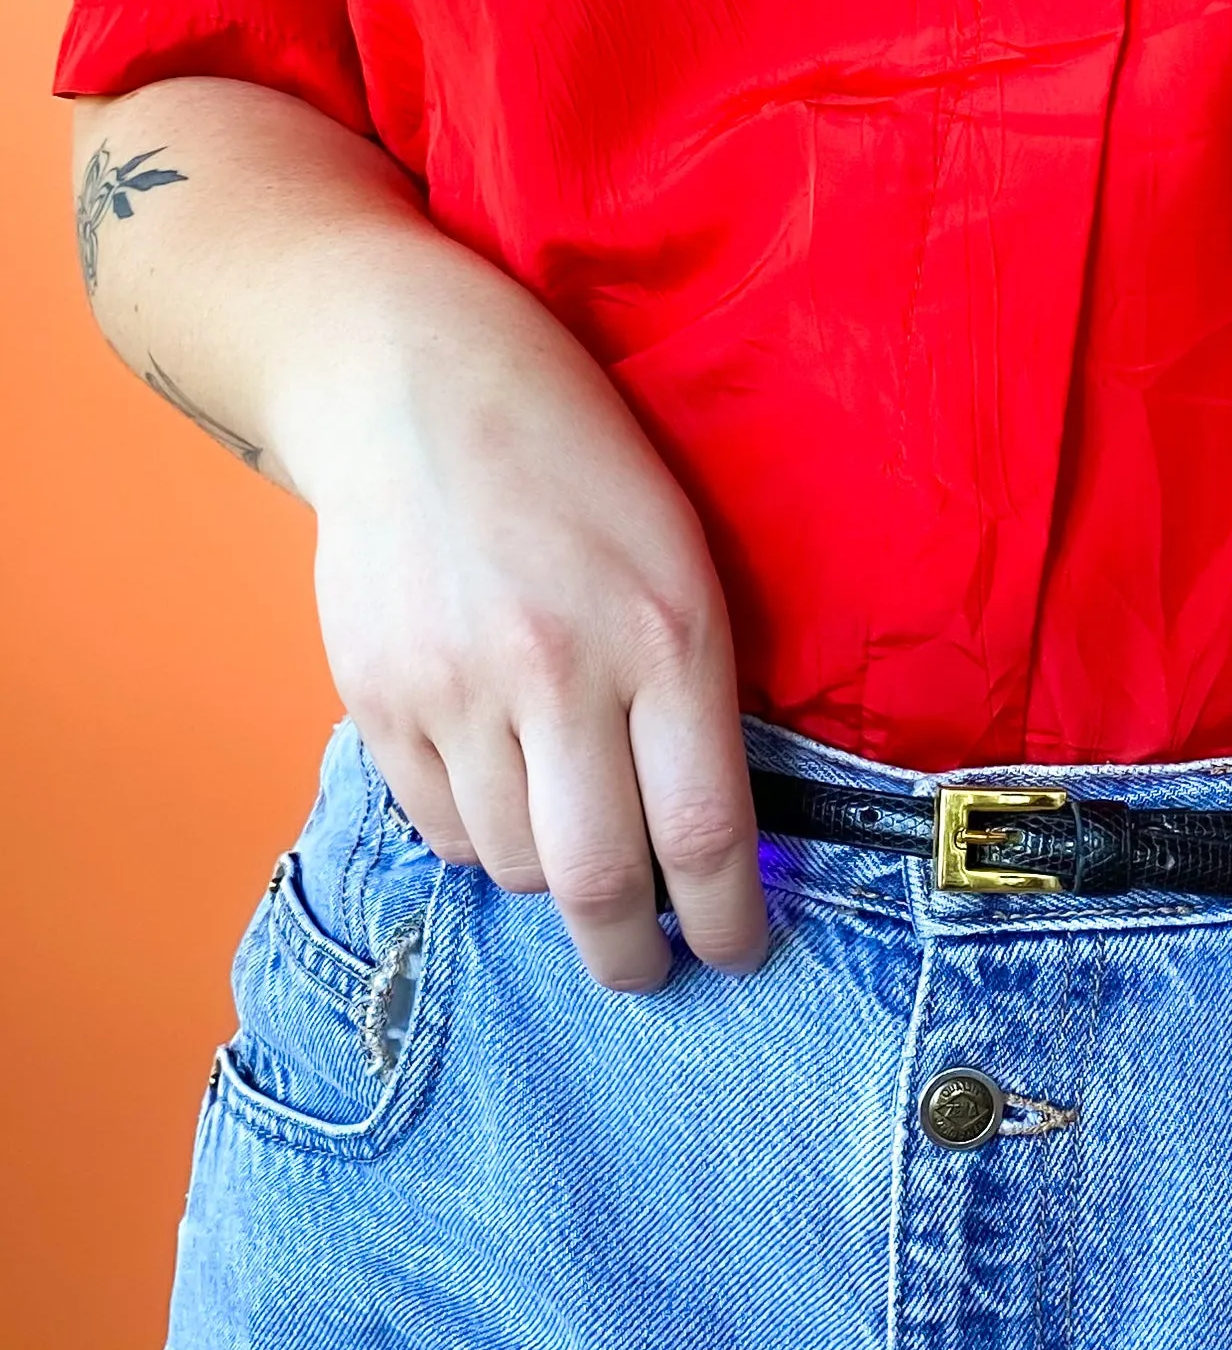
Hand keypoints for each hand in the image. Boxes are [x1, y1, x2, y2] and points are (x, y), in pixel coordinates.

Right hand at [282, 263, 764, 992]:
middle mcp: (560, 672)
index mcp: (666, 636)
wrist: (413, 381)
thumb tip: (705, 840)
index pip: (708, 833)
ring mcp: (455, 688)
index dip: (728, 923)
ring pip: (512, 865)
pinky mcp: (377, 696)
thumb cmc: (578, 463)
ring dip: (550, 884)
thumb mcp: (681, 556)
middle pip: (598, 884)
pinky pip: (439, 827)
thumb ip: (694, 691)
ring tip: (569, 842)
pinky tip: (500, 792)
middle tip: (645, 968)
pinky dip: (479, 838)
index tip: (736, 954)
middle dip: (630, 957)